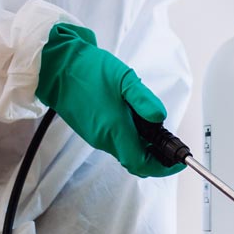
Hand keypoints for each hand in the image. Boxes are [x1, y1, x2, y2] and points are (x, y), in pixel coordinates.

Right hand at [35, 23, 184, 177]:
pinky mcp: (90, 131)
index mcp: (115, 130)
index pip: (142, 164)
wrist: (57, 67)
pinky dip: (129, 138)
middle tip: (168, 143)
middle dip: (155, 156)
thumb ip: (145, 100)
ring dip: (141, 146)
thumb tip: (160, 118)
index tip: (176, 160)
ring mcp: (95, 137)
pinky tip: (132, 120)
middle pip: (134, 161)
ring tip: (152, 127)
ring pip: (124, 151)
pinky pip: (114, 142)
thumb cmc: (88, 70)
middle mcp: (104, 139)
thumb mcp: (124, 79)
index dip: (162, 167)